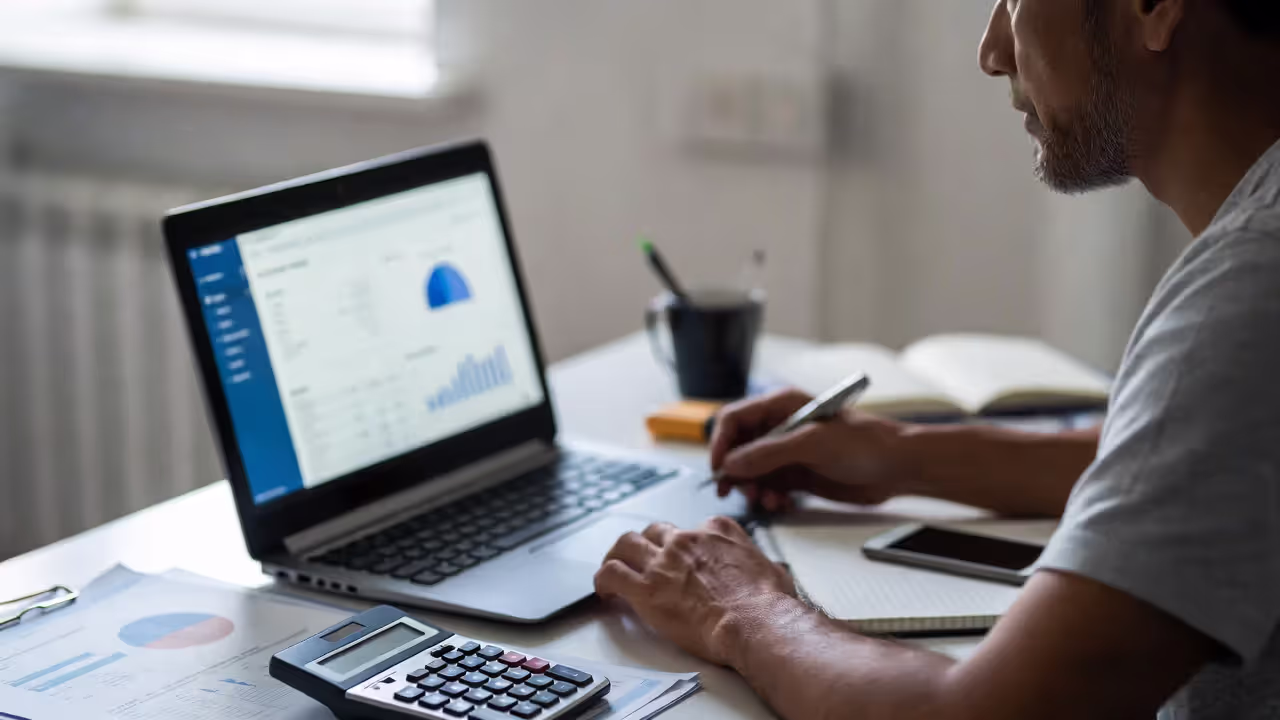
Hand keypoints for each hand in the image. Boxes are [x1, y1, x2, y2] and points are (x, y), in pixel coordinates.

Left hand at [593, 517, 799, 666]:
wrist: (754, 622)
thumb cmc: (768, 603)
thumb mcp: (772, 569)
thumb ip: (759, 565)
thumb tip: (770, 572)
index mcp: (717, 531)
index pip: (694, 528)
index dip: (686, 545)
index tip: (684, 558)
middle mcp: (686, 540)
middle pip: (654, 532)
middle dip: (648, 545)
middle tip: (644, 561)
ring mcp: (663, 562)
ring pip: (625, 544)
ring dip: (617, 555)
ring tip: (614, 567)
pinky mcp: (645, 588)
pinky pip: (612, 574)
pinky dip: (603, 579)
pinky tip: (605, 591)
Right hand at [709, 389, 916, 510]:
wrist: (899, 467)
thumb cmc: (866, 442)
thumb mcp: (813, 444)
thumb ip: (769, 453)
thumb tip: (731, 464)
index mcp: (781, 405)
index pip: (733, 419)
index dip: (720, 443)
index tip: (720, 469)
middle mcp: (780, 426)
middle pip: (737, 448)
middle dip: (736, 471)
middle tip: (739, 492)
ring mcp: (787, 452)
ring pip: (750, 471)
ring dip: (753, 488)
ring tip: (768, 501)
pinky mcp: (797, 474)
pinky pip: (768, 486)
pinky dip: (769, 498)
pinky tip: (781, 504)